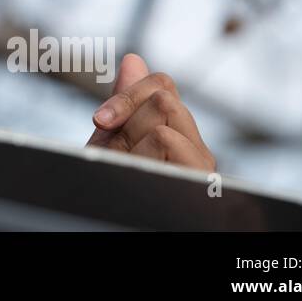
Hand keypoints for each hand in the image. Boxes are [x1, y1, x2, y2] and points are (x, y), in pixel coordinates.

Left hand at [86, 53, 215, 172]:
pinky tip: (138, 181)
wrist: (106, 242)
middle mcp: (197, 151)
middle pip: (163, 99)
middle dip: (128, 125)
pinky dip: (139, 156)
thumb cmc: (109, 184)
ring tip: (128, 173)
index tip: (99, 121)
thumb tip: (133, 58)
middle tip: (118, 158)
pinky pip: (165, 138)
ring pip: (163, 116)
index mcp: (179, 137)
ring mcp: (202, 169)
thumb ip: (125, 106)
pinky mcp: (201, 181)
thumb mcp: (109, 142)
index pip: (162, 84)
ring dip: (130, 144)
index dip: (127, 97)